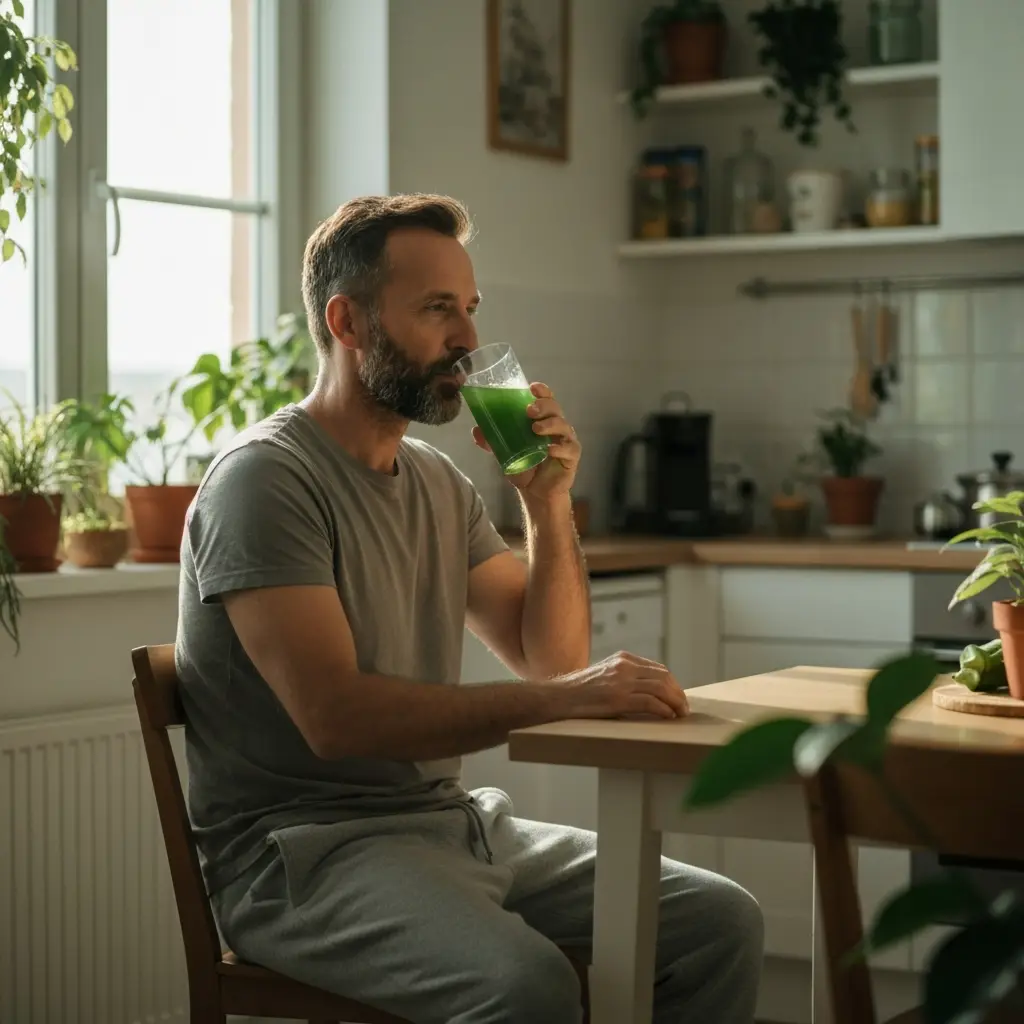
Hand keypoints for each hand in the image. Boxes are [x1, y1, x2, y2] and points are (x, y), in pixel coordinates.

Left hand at [472, 382, 580, 499]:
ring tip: (535, 429)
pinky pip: (569, 448)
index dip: (542, 391)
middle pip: (555, 408)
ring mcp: (566, 441)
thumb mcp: (504, 453)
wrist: (535, 492)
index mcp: (543, 420)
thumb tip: (476, 430)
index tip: (532, 387)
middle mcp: (557, 427)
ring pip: (563, 426)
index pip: (546, 400)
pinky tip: (550, 449)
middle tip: (529, 410)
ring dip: (550, 424)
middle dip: (543, 406)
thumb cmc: (525, 467)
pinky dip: (559, 447)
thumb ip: (492, 442)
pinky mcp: (571, 457)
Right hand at [549, 651, 689, 720]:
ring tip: (680, 714)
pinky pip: (650, 703)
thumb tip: (648, 693)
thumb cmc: (579, 693)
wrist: (557, 698)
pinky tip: (668, 717)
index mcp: (623, 659)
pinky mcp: (618, 699)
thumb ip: (624, 678)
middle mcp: (624, 666)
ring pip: (661, 688)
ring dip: (676, 703)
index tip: (678, 697)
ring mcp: (621, 681)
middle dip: (678, 694)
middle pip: (664, 677)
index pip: (658, 669)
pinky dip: (663, 710)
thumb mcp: (605, 676)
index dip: (673, 684)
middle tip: (684, 709)